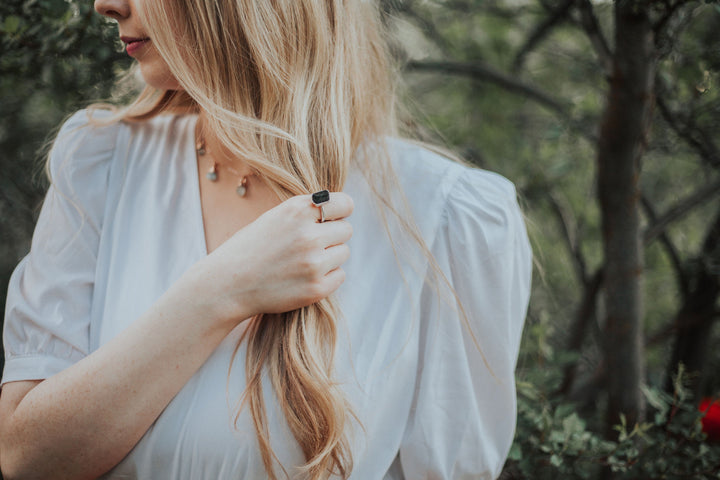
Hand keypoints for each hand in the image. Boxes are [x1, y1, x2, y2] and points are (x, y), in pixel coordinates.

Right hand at [190, 192, 353, 322]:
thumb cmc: (250, 248)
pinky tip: (304, 277)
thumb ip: (305, 212)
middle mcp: (308, 235)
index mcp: (297, 210)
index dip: (340, 211)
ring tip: (303, 261)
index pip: (345, 204)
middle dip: (333, 236)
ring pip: (343, 253)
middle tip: (312, 245)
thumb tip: (341, 209)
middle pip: (346, 230)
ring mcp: (313, 263)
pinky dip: (327, 277)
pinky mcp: (316, 288)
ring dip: (330, 257)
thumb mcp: (274, 218)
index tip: (334, 218)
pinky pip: (339, 275)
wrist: (227, 284)